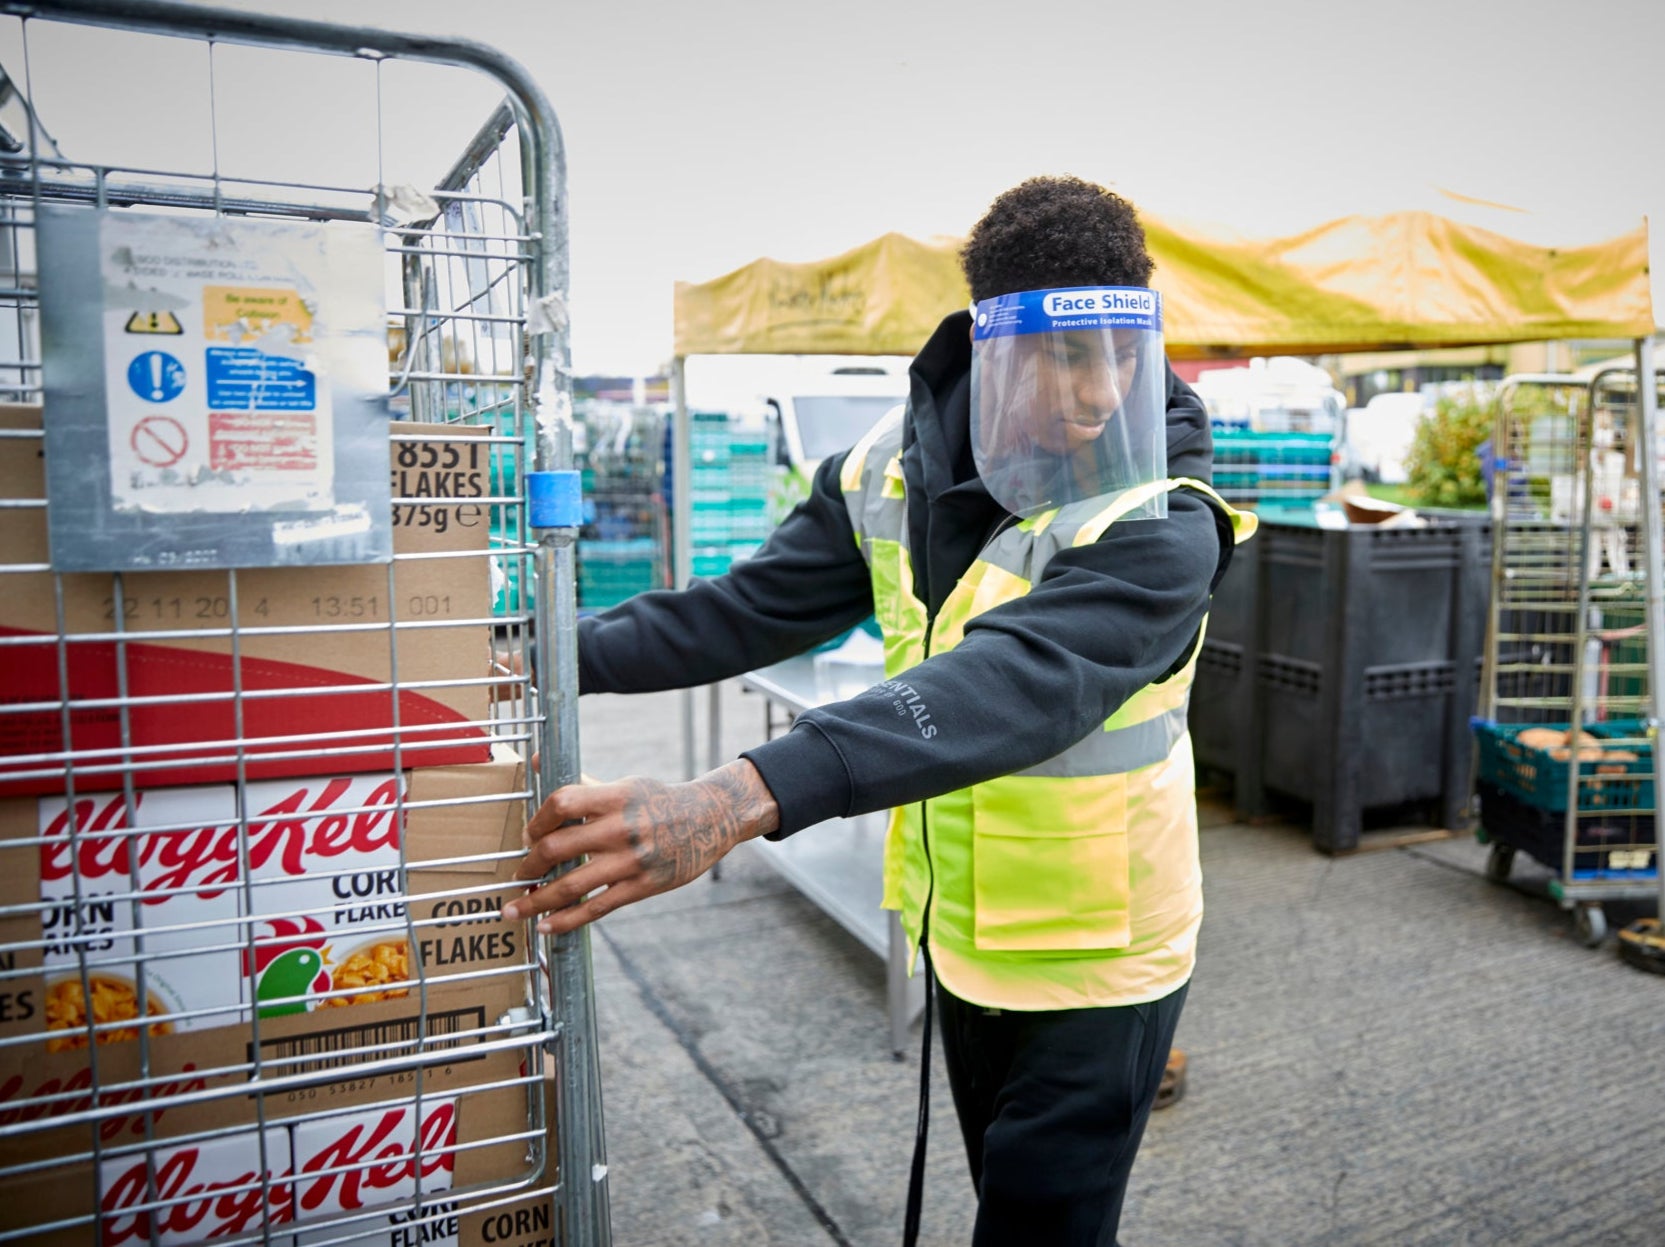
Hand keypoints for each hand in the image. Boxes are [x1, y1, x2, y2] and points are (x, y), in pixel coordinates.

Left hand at [502, 759, 780, 934]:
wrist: (710, 820)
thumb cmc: (657, 800)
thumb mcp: (624, 784)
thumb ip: (580, 782)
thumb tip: (536, 761)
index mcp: (615, 796)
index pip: (561, 803)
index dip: (536, 820)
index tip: (528, 835)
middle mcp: (621, 828)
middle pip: (557, 847)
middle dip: (528, 865)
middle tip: (518, 875)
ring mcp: (631, 860)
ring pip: (571, 886)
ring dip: (536, 901)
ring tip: (514, 910)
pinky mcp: (641, 886)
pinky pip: (596, 908)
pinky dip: (566, 920)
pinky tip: (546, 926)